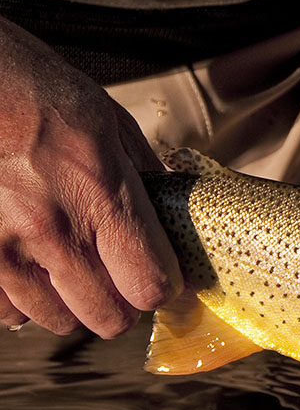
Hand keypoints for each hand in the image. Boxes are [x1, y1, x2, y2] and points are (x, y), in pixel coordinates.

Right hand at [0, 19, 182, 336]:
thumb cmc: (36, 90)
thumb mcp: (107, 121)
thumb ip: (142, 175)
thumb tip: (173, 212)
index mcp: (101, 193)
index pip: (149, 285)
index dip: (160, 287)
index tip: (158, 276)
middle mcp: (54, 228)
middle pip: (108, 317)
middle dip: (120, 305)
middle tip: (115, 280)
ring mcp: (5, 246)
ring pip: (57, 319)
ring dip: (70, 303)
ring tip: (68, 268)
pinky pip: (7, 311)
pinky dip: (22, 299)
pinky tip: (27, 267)